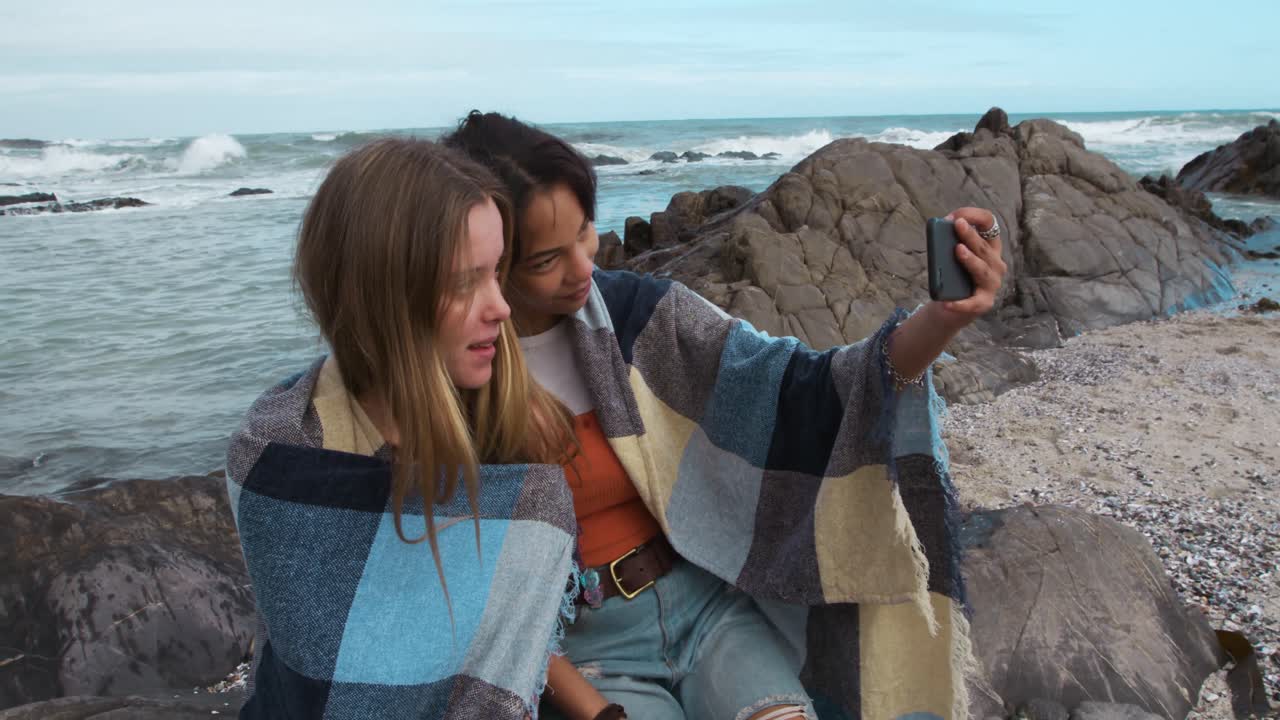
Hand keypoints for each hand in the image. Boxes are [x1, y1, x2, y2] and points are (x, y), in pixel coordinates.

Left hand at [936, 207, 1006, 328]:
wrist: (952, 307)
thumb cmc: (954, 277)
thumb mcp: (952, 257)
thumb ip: (949, 244)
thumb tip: (939, 231)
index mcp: (990, 246)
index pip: (989, 223)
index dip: (974, 216)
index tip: (956, 217)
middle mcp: (996, 263)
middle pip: (984, 247)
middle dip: (971, 235)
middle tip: (958, 225)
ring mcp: (992, 283)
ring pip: (982, 269)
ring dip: (971, 259)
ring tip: (958, 250)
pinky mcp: (984, 303)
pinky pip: (972, 303)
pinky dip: (960, 303)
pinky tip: (946, 303)